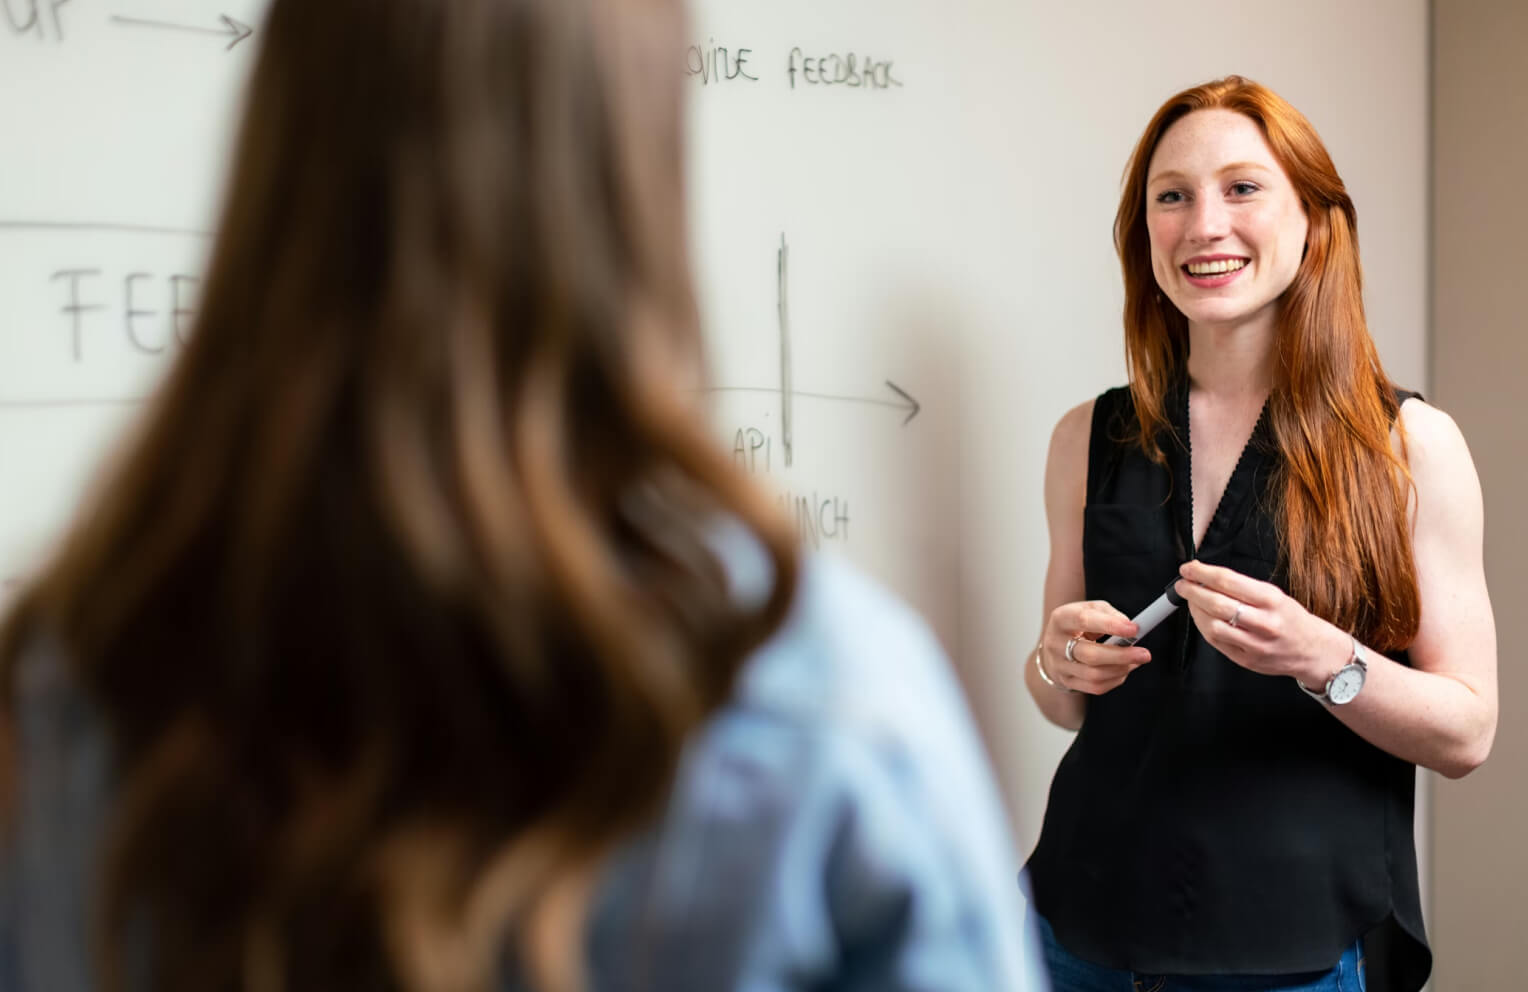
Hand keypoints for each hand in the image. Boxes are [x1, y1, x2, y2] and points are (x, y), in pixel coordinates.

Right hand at [1039, 600, 1150, 694]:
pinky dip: (1115, 679)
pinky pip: (1095, 687)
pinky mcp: (1066, 682)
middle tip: (1145, 654)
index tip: (1134, 629)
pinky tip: (1123, 670)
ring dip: (1121, 669)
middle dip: (1121, 656)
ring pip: (1094, 675)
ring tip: (1136, 661)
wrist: (1054, 645)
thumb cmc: (1077, 625)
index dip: (1110, 625)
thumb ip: (1110, 614)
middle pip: (1090, 655)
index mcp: (1061, 619)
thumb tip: (1129, 627)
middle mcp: (1055, 643)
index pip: (1084, 621)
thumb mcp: (1090, 609)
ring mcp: (1059, 665)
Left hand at [1175, 560, 1348, 686]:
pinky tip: (1200, 618)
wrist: (1313, 651)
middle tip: (1183, 584)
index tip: (1189, 568)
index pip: (1229, 582)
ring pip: (1213, 626)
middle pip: (1217, 604)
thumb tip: (1207, 577)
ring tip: (1191, 601)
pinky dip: (1203, 627)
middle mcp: (1264, 623)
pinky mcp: (1246, 660)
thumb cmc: (1290, 619)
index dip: (1202, 573)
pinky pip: (1216, 642)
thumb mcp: (1275, 595)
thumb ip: (1243, 588)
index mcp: (1272, 600)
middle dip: (1193, 591)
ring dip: (1195, 611)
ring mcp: (1255, 644)